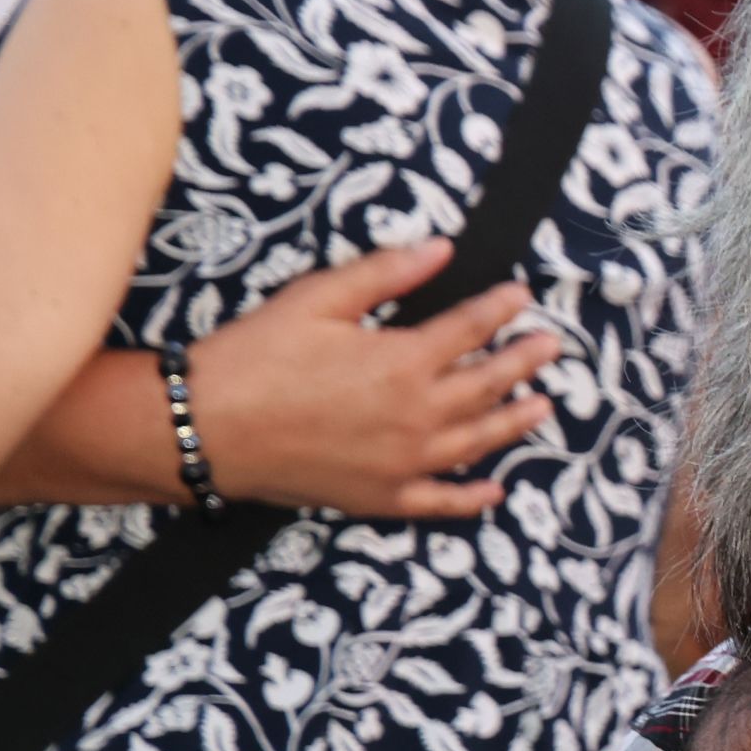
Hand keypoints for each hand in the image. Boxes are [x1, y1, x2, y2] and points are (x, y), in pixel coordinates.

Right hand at [187, 237, 562, 514]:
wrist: (201, 428)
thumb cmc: (254, 358)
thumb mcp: (318, 299)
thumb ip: (385, 273)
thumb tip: (441, 248)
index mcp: (403, 362)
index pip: (470, 328)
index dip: (500, 309)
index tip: (521, 296)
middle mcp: (416, 416)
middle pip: (486, 384)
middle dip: (522, 361)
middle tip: (549, 346)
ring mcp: (402, 463)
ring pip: (477, 441)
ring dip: (515, 422)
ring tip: (542, 405)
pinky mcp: (378, 498)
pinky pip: (439, 502)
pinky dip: (472, 498)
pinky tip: (494, 491)